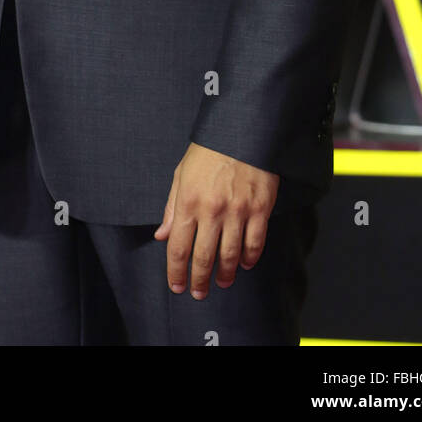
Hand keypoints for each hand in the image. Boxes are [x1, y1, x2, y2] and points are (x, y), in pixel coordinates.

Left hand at [154, 142, 278, 298]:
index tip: (177, 286)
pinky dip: (250, 258)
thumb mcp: (181, 174)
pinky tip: (245, 264)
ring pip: (231, 255)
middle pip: (203, 258)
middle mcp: (212, 210)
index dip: (176, 272)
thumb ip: (172, 208)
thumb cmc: (209, 150)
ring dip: (226, 274)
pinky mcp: (260, 208)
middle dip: (199, 281)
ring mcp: (238, 210)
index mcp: (188, 201)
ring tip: (223, 281)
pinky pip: (255, 242)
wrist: (242, 129)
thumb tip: (162, 235)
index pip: (178, 247)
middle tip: (199, 293)